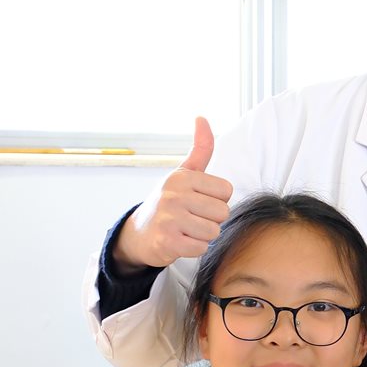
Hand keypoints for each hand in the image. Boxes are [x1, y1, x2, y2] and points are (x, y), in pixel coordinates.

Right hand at [110, 116, 233, 270]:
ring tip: (186, 229)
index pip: (226, 191)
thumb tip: (202, 117)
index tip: (199, 201)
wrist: (140, 233)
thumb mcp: (183, 173)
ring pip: (213, 232)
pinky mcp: (168, 242)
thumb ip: (200, 149)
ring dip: (203, 235)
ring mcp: (170, 219)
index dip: (217, 200)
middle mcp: (174, 194)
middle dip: (211, 219)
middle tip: (192, 217)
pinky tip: (180, 241)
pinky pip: (201, 248)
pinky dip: (194, 248)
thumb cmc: (168, 201)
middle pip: (222, 212)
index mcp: (182, 177)